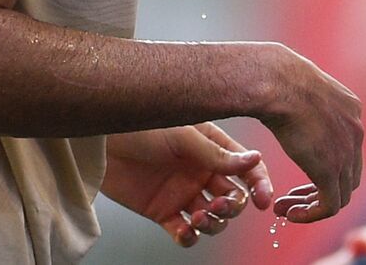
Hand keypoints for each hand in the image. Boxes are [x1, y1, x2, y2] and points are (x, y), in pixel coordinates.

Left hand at [101, 122, 271, 246]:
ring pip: (213, 218)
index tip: (263, 200)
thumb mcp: (183, 137)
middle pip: (233, 198)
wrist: (102, 142)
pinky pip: (184, 232)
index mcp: (212, 149)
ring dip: (212, 223)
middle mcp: (201, 172)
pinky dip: (189, 237)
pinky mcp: (162, 212)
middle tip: (218, 205)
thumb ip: (217, 154)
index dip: (259, 184)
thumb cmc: (141, 127)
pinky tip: (185, 230)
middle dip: (232, 207)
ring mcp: (182, 193)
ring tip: (198, 218)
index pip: (246, 169)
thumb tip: (254, 160)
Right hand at [258, 45, 363, 223]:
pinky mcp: (331, 170)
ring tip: (285, 210)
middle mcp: (355, 131)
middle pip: (348, 175)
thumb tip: (292, 102)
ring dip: (311, 205)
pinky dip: (311, 214)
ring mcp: (346, 152)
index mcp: (351, 110)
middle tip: (293, 198)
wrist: (279, 82)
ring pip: (340, 194)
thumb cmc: (278, 79)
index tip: (301, 172)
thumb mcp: (303, 89)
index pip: (349, 151)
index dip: (326, 168)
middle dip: (320, 190)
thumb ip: (306, 104)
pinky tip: (289, 214)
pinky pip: (329, 205)